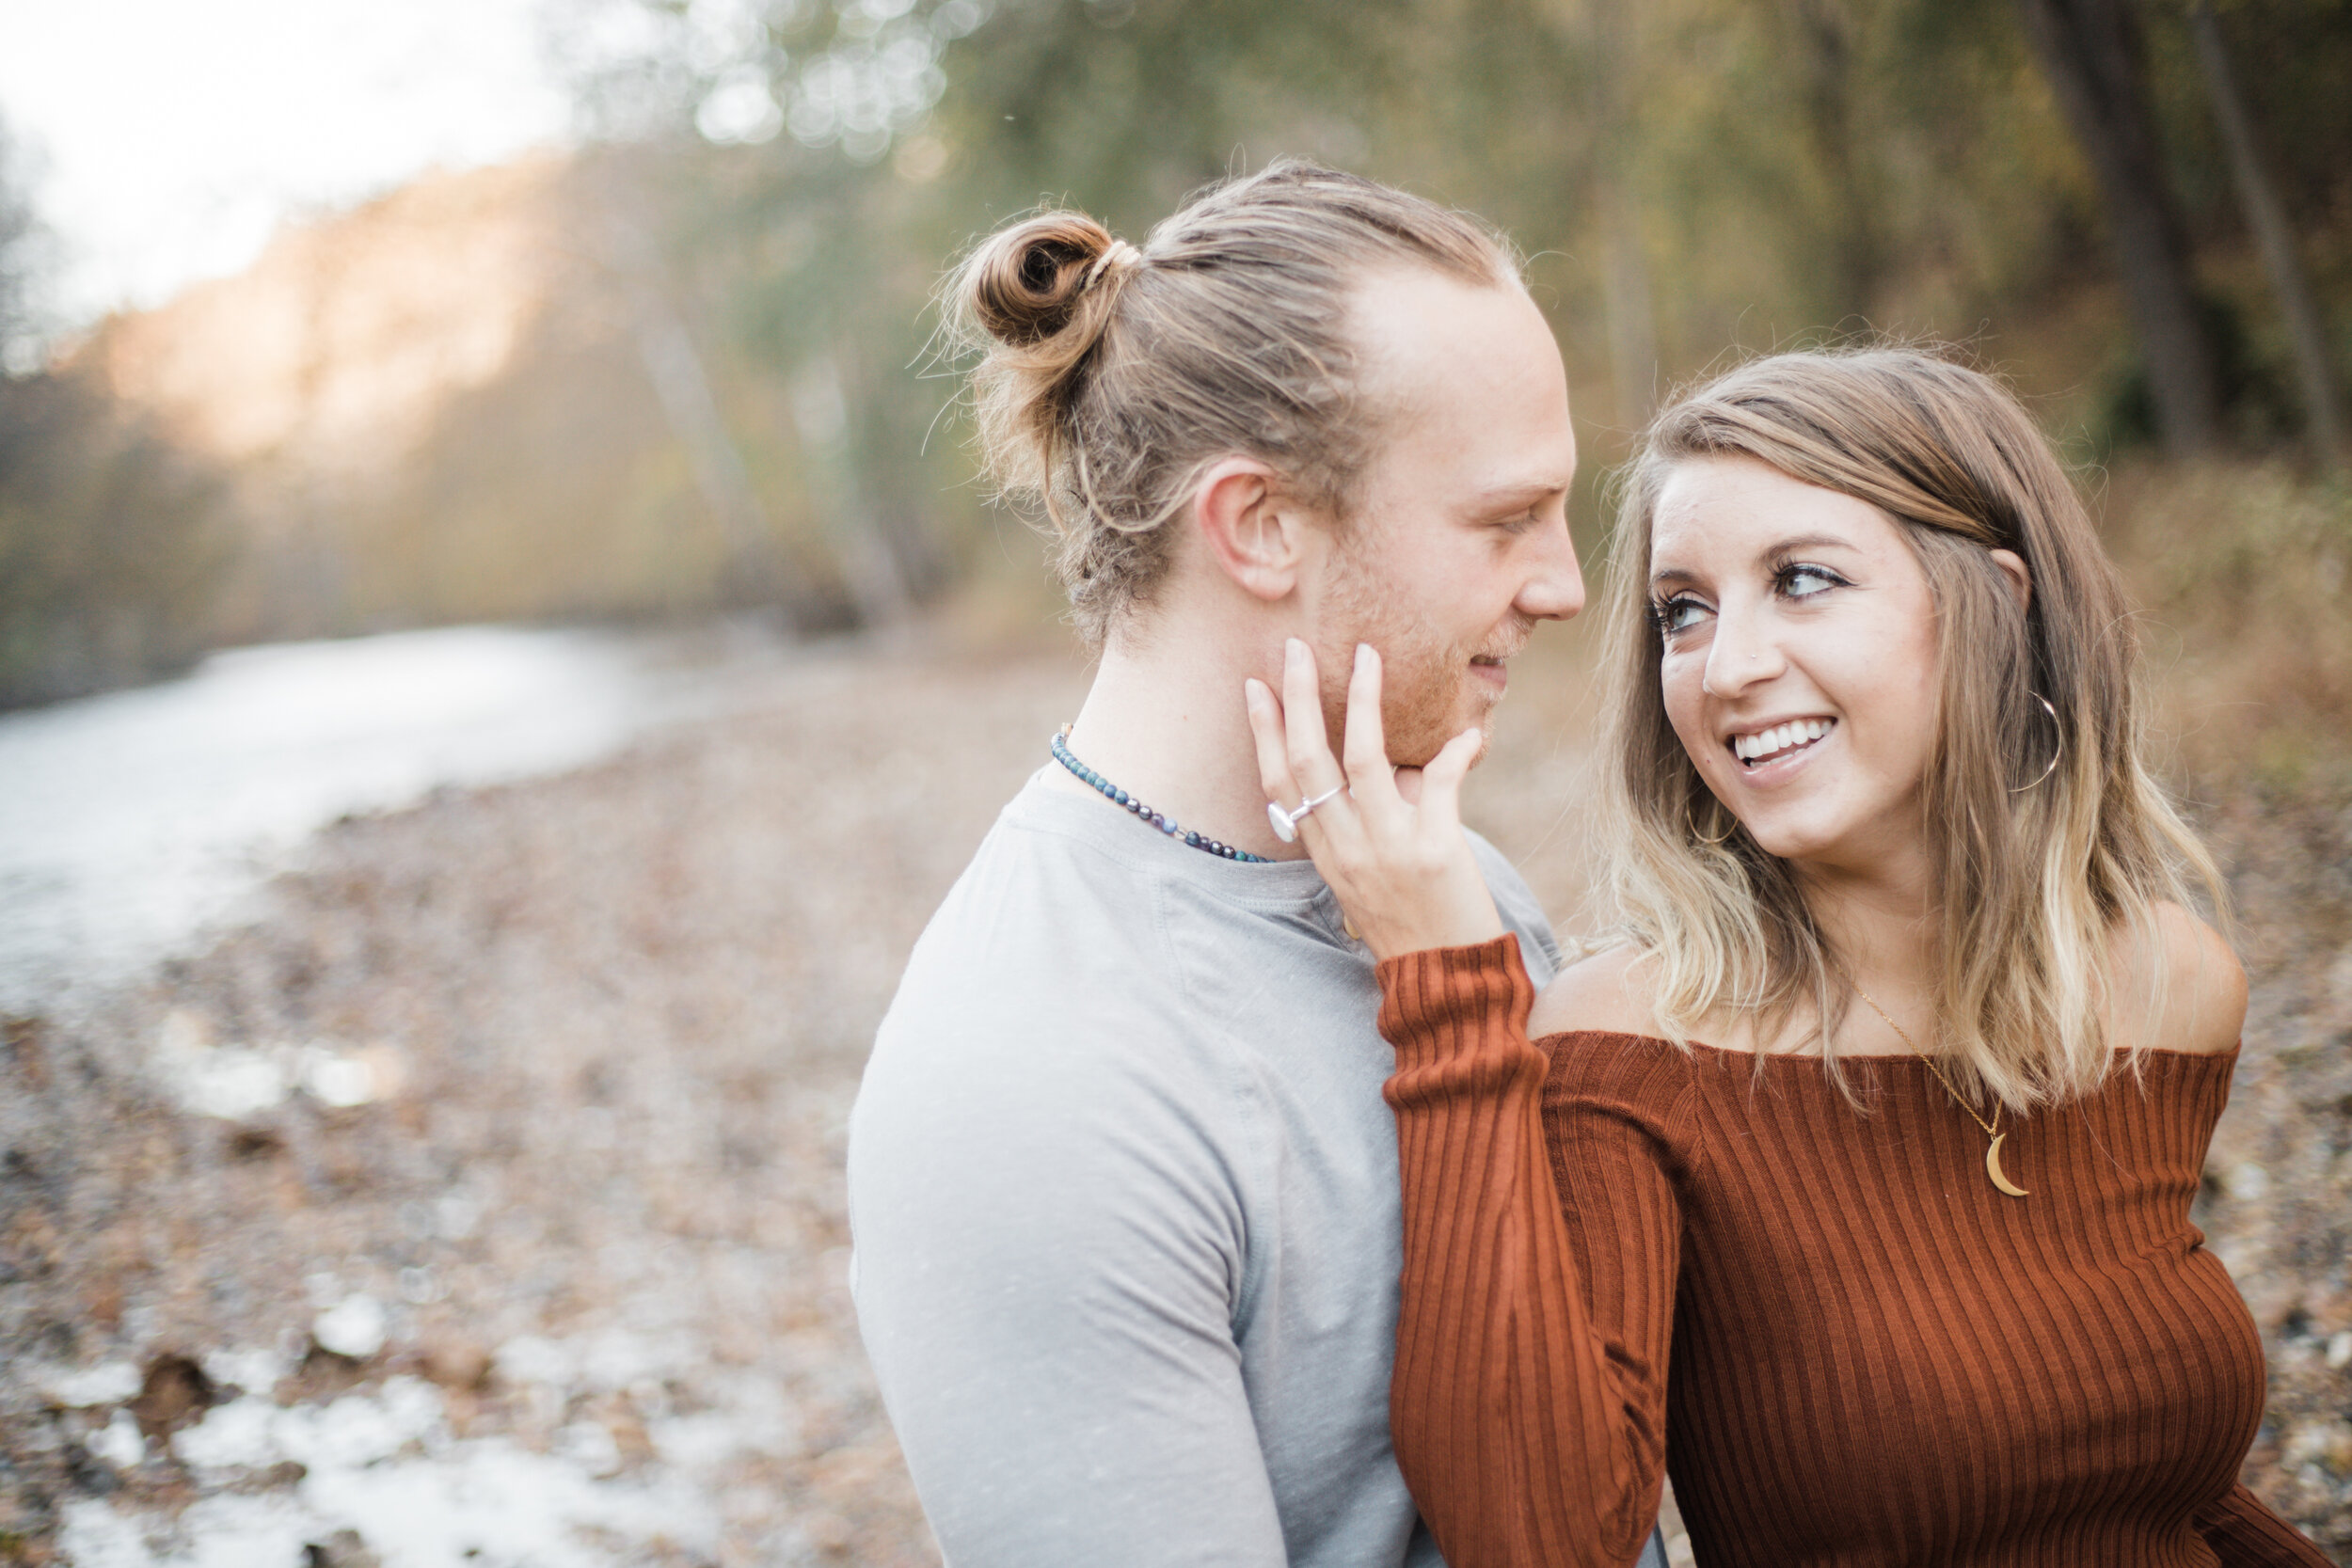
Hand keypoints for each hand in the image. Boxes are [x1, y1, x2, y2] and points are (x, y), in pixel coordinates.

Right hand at [1244, 639, 1505, 960]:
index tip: (1255, 686)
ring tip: (1366, 656)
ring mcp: (1388, 849)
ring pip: (1364, 760)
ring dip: (1363, 701)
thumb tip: (1401, 764)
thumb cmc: (1412, 924)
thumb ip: (1372, 819)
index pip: (1279, 783)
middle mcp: (1347, 848)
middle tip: (1295, 648)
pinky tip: (1467, 735)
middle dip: (1299, 699)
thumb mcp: (1369, 876)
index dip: (1265, 732)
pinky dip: (1454, 755)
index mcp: (1325, 852)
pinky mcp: (1435, 852)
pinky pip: (1439, 785)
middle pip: (1308, 761)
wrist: (1448, 980)